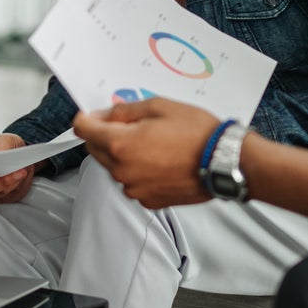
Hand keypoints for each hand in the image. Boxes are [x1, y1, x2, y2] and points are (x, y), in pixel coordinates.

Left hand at [72, 98, 219, 208]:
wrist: (224, 163)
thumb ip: (125, 111)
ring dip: (122, 154)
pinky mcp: (148, 200)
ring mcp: (134, 188)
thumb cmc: (198, 134)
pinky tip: (159, 160)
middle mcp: (122, 170)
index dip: (87, 118)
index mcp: (120, 144)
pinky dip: (138, 171)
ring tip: (152, 143)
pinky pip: (131, 182)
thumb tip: (107, 113)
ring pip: (113, 167)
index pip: (83, 129)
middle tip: (130, 124)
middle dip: (104, 135)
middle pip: (95, 149)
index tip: (94, 115)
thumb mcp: (159, 107)